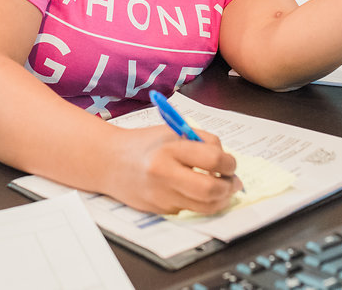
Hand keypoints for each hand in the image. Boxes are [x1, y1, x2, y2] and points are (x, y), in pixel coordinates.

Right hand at [104, 125, 242, 214]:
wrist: (109, 161)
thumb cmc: (144, 143)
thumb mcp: (172, 132)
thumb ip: (201, 142)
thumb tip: (227, 163)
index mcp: (169, 149)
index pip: (213, 159)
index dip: (229, 163)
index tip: (230, 163)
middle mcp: (165, 174)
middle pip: (211, 189)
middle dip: (229, 186)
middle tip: (232, 181)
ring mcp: (162, 196)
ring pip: (205, 207)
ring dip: (221, 199)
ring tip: (221, 188)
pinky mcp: (160, 210)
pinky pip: (190, 209)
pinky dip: (200, 202)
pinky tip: (196, 191)